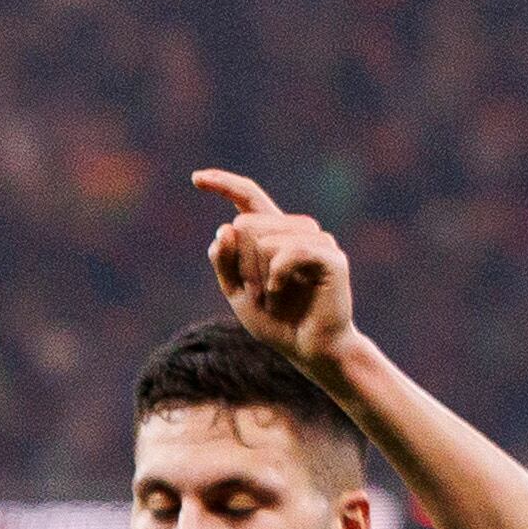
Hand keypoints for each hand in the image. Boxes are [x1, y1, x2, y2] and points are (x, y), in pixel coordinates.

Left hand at [193, 169, 358, 371]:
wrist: (309, 349)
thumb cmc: (277, 322)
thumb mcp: (237, 293)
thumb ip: (224, 262)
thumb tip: (225, 228)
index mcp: (275, 234)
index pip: (248, 199)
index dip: (223, 185)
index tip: (196, 178)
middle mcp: (298, 229)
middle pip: (245, 225)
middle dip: (242, 266)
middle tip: (263, 293)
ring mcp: (317, 239)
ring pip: (263, 240)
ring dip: (260, 277)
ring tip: (277, 297)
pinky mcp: (331, 256)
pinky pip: (287, 253)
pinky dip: (276, 278)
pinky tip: (282, 293)